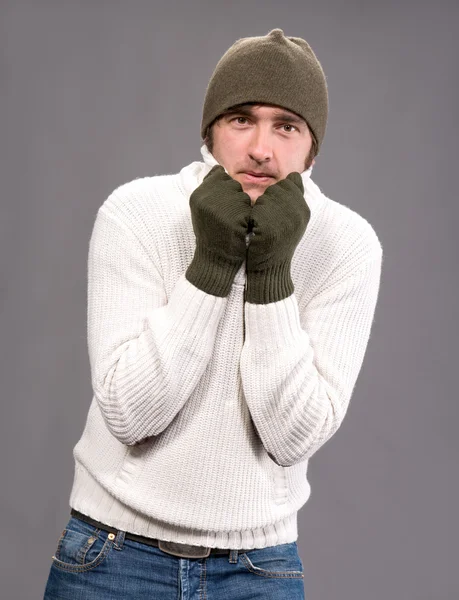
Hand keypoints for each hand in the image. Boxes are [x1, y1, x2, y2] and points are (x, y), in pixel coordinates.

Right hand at [186, 165, 251, 296]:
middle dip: (236, 198)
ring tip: (234, 224)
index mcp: (197, 195)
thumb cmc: (213, 235)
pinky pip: (248, 209)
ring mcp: (219, 208)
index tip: (224, 204)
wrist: (215, 261)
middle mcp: (205, 198)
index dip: (226, 188)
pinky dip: (248, 218)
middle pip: (232, 183)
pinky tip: (240, 229)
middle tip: (230, 216)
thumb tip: (219, 169)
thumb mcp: (204, 210)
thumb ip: (210, 190)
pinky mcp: (233, 218)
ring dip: (243, 208)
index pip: (218, 175)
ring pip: (242, 195)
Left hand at [246, 172, 309, 303]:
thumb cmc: (273, 244)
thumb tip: (294, 175)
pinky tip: (253, 230)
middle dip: (266, 199)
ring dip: (257, 208)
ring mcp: (286, 221)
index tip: (272, 208)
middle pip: (277, 188)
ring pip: (266, 198)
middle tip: (264, 219)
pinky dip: (251, 219)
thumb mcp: (288, 220)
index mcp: (304, 210)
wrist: (269, 272)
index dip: (276, 192)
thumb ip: (290, 198)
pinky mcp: (271, 229)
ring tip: (259, 226)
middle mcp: (299, 213)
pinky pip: (256, 212)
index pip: (291, 182)